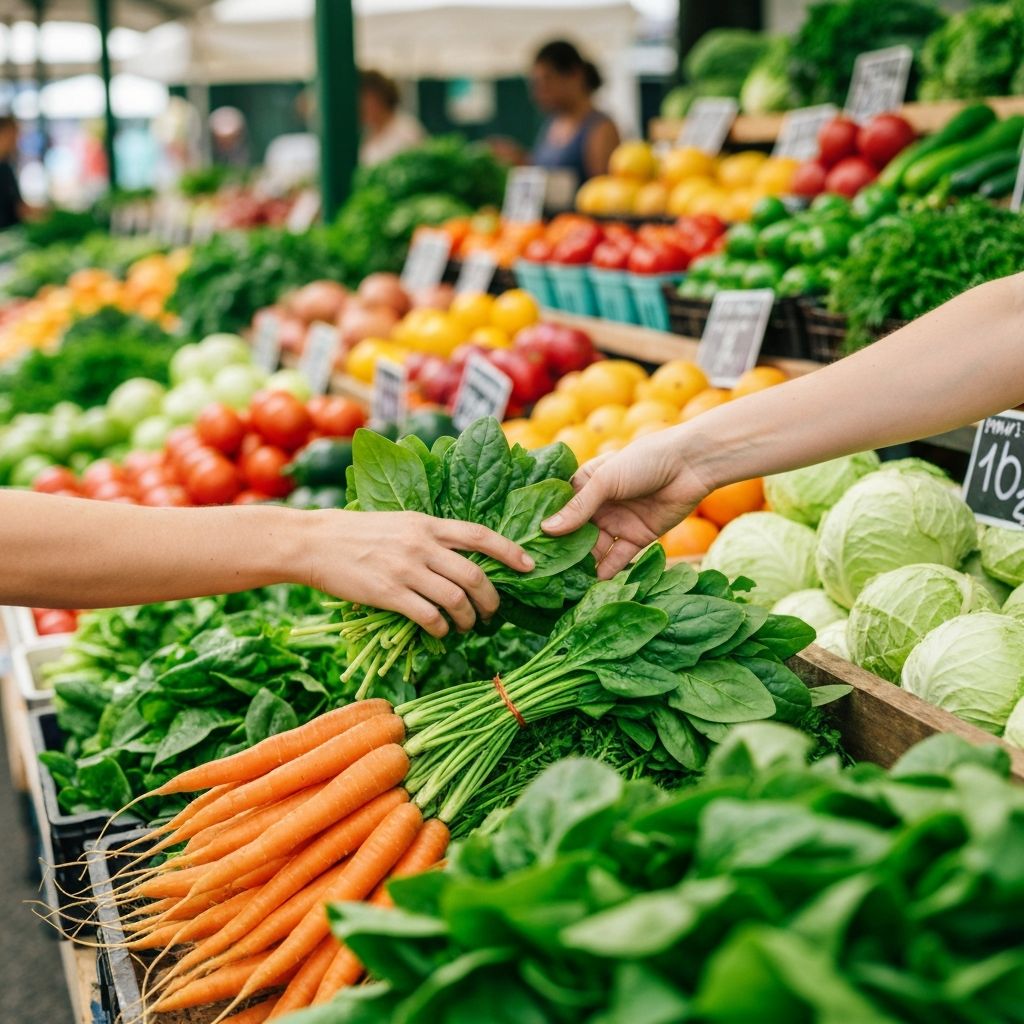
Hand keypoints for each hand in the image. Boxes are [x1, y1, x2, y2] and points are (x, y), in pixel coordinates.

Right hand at [306, 511, 533, 636]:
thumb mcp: (399, 522)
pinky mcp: (389, 593)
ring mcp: (405, 569)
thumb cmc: (356, 532)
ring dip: (468, 618)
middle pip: (475, 574)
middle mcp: (421, 544)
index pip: (480, 535)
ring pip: (456, 599)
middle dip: (492, 598)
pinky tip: (440, 631)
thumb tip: (460, 558)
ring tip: (467, 625)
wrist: (314, 542)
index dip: (509, 551)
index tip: (529, 566)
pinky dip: (441, 628)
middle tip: (493, 612)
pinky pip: (429, 616)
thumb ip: (429, 536)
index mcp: (427, 523)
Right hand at [542, 429, 709, 577]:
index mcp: (586, 484)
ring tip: (565, 585)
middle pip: (575, 533)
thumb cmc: (643, 460)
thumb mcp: (605, 480)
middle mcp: (599, 505)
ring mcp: (617, 522)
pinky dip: (607, 572)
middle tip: (543, 573)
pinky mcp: (637, 538)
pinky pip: (618, 558)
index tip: (526, 547)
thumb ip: (578, 507)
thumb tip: (546, 530)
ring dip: (583, 565)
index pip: (560, 509)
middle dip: (562, 552)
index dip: (546, 527)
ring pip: (595, 549)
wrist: (690, 465)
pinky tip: (593, 585)